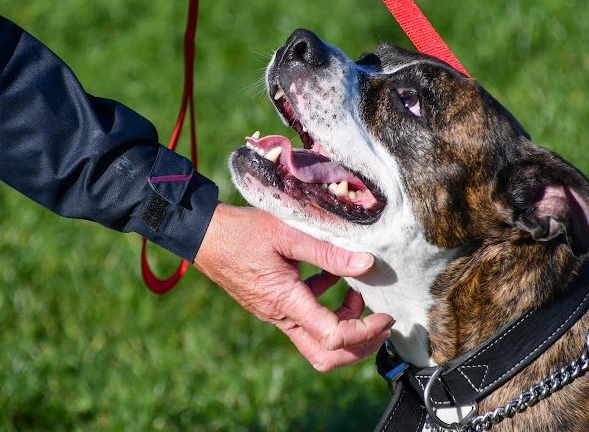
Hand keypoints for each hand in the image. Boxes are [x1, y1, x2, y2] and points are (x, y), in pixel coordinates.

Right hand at [193, 203, 393, 370]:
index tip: (385, 315)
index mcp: (286, 301)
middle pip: (325, 355)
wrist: (203, 235)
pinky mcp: (271, 303)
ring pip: (316, 338)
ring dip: (343, 323)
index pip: (334, 336)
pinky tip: (331, 276)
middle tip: (380, 323)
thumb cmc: (241, 232)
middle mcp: (280, 315)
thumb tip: (366, 264)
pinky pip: (304, 317)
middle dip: (359, 346)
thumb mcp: (287, 233)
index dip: (365, 332)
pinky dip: (326, 304)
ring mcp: (274, 312)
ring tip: (357, 292)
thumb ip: (327, 252)